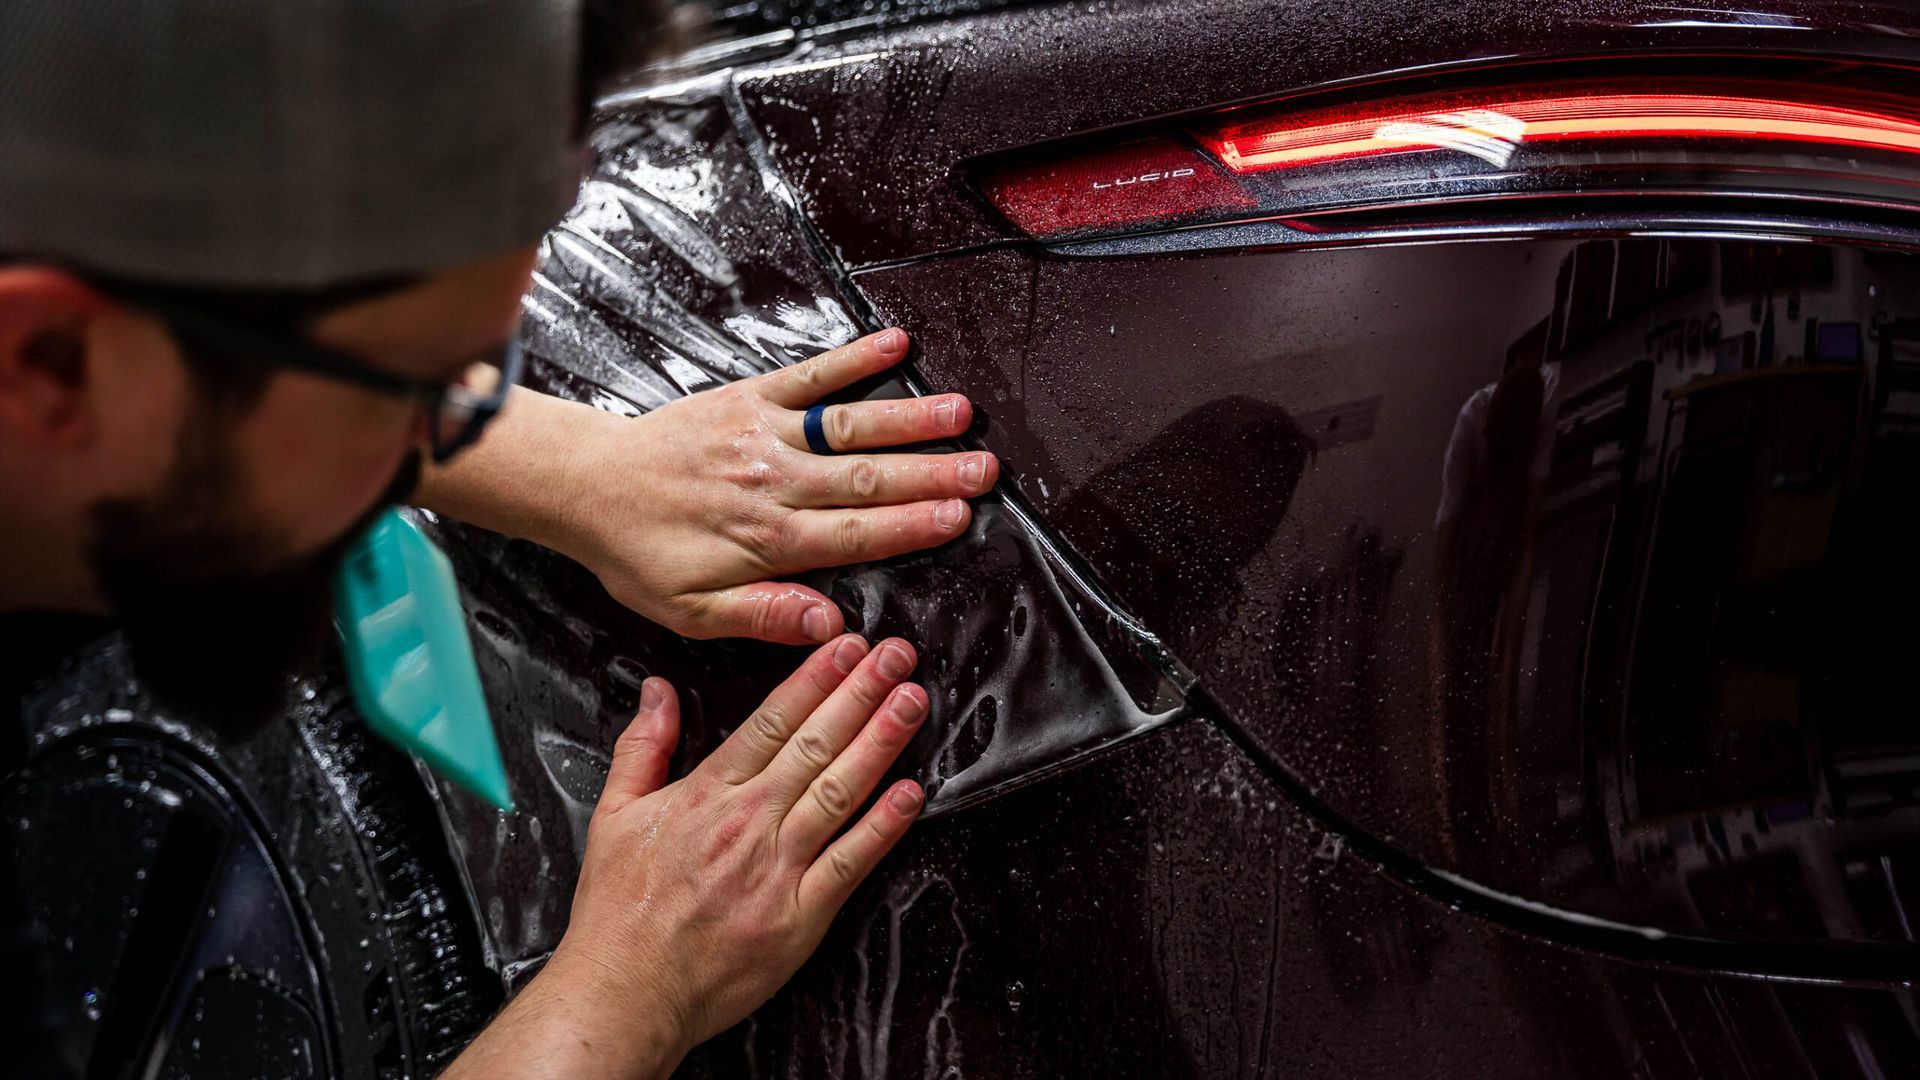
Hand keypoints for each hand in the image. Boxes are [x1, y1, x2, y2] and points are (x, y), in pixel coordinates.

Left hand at [414, 328, 999, 643]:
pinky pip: (808, 375)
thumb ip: (765, 617)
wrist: (588, 488)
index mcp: (768, 541)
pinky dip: (853, 357)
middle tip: (986, 468)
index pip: (857, 534)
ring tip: (961, 412)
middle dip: (933, 473)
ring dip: (909, 418)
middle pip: (867, 478)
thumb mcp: (692, 613)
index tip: (961, 517)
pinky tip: (896, 344)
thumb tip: (833, 623)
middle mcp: (775, 482)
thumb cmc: (642, 555)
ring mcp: (765, 433)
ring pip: (848, 425)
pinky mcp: (749, 397)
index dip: (913, 524)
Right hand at [446, 635, 926, 1078]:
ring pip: (840, 791)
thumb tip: (658, 690)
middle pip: (816, 745)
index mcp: (707, 794)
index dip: (816, 678)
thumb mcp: (613, 815)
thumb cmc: (618, 911)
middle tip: (898, 655)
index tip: (848, 644)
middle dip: (862, 693)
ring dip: (881, 742)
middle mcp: (749, 823)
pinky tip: (912, 793)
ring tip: (913, 701)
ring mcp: (778, 868)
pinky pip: (850, 862)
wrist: (626, 992)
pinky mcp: (800, 916)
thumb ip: (643, 747)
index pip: (772, 721)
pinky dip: (884, 826)